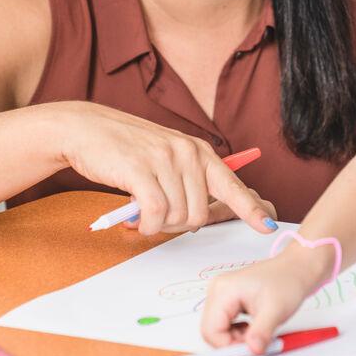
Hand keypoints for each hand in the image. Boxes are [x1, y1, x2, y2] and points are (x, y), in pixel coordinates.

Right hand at [52, 102, 275, 235]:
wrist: (86, 129)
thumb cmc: (127, 148)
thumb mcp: (167, 156)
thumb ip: (187, 179)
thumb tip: (201, 216)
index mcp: (200, 151)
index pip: (232, 186)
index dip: (251, 210)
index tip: (268, 226)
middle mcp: (188, 153)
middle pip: (200, 214)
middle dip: (177, 225)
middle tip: (156, 216)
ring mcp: (165, 160)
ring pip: (177, 217)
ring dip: (158, 225)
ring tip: (142, 211)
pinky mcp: (141, 170)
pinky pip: (156, 215)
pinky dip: (146, 225)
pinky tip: (136, 219)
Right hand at [201, 242, 335, 351]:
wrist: (296, 269)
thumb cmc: (287, 282)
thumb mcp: (276, 310)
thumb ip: (262, 332)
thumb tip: (252, 350)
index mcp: (224, 290)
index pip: (211, 330)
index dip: (226, 346)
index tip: (248, 352)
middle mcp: (217, 291)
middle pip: (211, 330)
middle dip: (231, 343)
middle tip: (255, 343)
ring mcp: (221, 294)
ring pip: (217, 330)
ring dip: (235, 338)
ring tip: (257, 332)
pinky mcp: (227, 300)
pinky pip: (224, 324)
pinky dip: (237, 332)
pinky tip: (253, 327)